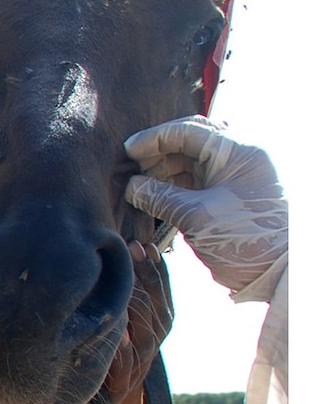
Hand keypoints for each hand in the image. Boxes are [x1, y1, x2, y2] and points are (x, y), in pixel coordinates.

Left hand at [105, 242, 173, 403]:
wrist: (99, 395)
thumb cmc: (108, 349)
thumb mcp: (120, 319)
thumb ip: (128, 296)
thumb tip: (126, 258)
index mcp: (158, 324)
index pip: (164, 294)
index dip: (158, 270)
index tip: (148, 246)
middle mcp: (155, 341)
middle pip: (160, 306)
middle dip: (149, 275)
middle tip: (135, 249)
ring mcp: (142, 361)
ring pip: (149, 331)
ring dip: (139, 303)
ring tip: (128, 277)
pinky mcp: (124, 380)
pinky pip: (127, 362)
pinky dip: (124, 348)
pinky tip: (120, 333)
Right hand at [124, 117, 287, 299]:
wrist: (275, 272)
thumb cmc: (243, 240)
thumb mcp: (195, 216)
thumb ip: (159, 197)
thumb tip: (131, 187)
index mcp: (238, 151)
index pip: (189, 131)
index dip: (154, 139)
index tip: (127, 151)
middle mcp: (240, 156)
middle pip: (191, 141)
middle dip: (158, 152)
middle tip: (132, 167)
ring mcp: (235, 175)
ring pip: (192, 160)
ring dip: (164, 170)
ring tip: (140, 186)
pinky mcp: (229, 194)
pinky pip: (196, 180)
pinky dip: (174, 185)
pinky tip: (154, 195)